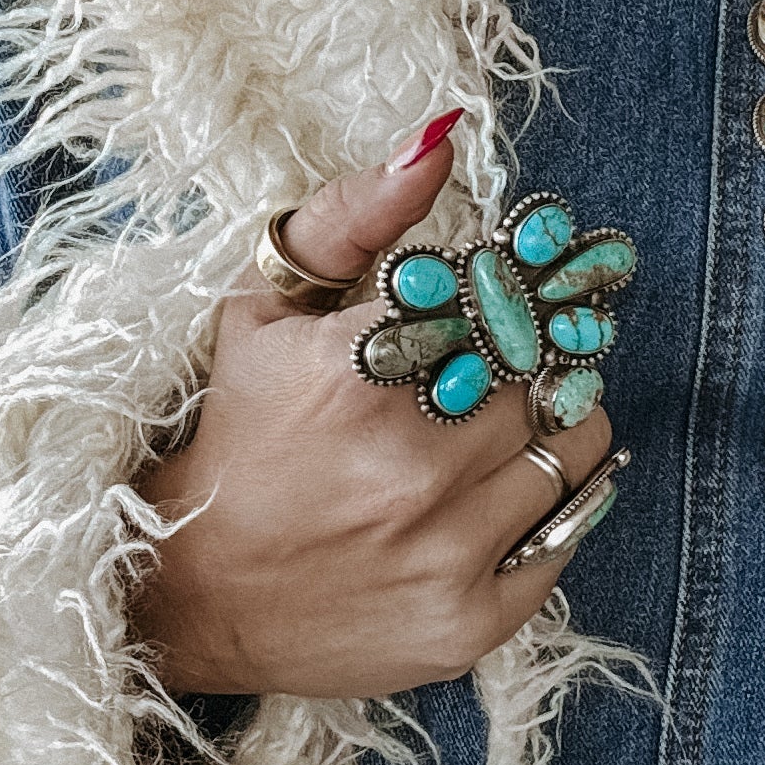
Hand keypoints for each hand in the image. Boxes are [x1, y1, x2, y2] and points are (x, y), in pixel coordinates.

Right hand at [130, 119, 618, 698]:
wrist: (190, 591)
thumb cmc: (238, 434)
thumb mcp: (265, 310)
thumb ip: (353, 216)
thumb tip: (440, 142)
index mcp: (356, 375)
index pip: (498, 297)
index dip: (501, 295)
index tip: (487, 305)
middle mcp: (407, 468)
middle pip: (544, 370)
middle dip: (524, 359)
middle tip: (484, 372)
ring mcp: (443, 553)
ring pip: (574, 446)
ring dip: (550, 425)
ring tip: (489, 433)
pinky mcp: (469, 622)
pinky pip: (570, 533)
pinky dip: (552, 505)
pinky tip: (497, 496)